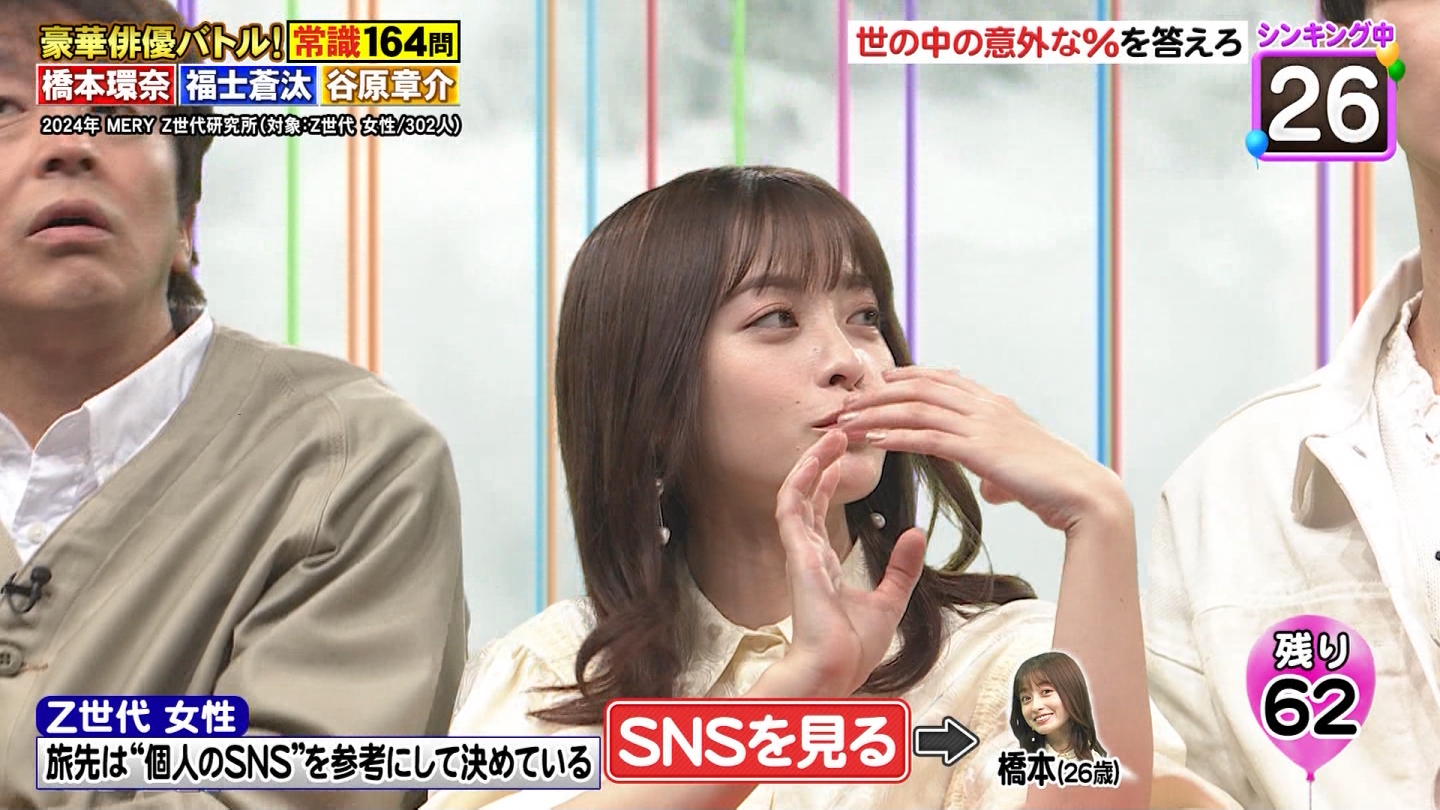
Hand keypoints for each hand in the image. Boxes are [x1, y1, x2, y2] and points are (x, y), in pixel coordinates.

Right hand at [761, 430, 926, 697]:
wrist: (836, 670)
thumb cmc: (851, 648)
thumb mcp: (890, 600)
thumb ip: (900, 568)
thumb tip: (915, 534)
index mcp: (822, 564)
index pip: (819, 512)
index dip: (828, 483)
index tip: (842, 459)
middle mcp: (807, 553)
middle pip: (806, 496)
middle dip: (820, 463)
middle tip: (838, 434)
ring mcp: (799, 552)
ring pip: (795, 494)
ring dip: (811, 463)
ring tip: (831, 435)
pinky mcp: (797, 553)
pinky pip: (791, 507)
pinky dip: (801, 478)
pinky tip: (817, 457)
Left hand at [836, 367, 1129, 533]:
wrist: (1084, 493)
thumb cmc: (1056, 486)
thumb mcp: (1021, 473)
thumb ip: (1000, 472)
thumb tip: (992, 486)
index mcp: (996, 404)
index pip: (944, 378)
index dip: (908, 376)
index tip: (880, 380)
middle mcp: (987, 406)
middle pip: (920, 388)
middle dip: (879, 394)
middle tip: (849, 404)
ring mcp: (983, 425)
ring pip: (917, 408)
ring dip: (877, 414)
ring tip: (848, 422)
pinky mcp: (980, 450)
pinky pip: (928, 438)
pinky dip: (897, 436)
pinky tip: (875, 441)